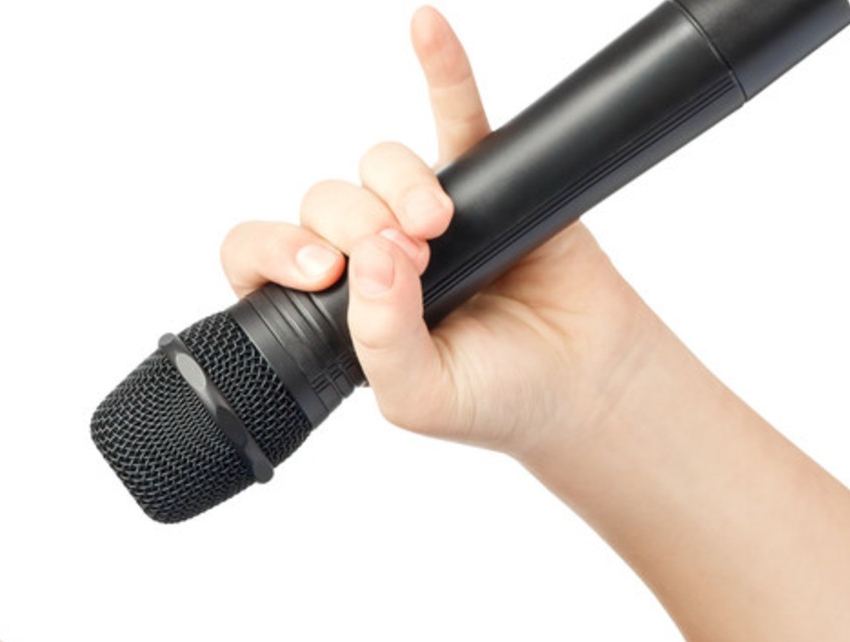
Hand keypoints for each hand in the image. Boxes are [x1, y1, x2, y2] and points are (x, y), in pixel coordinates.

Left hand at [219, 5, 676, 461]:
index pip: (263, 257)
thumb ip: (378, 340)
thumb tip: (368, 259)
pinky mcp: (483, 178)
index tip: (318, 270)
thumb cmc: (495, 397)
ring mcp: (419, 213)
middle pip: (324, 202)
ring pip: (378, 165)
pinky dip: (442, 67)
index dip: (276, 251)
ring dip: (398, 185)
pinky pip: (455, 111)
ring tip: (438, 226)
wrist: (586, 384)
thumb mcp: (417, 396)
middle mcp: (366, 255)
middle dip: (354, 224)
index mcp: (331, 308)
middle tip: (410, 262)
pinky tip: (425, 27)